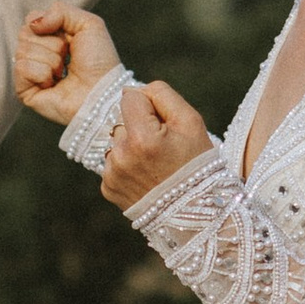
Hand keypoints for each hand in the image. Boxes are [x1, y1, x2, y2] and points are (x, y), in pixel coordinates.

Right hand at [15, 7, 122, 124]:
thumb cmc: (100, 61)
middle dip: (52, 43)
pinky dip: (42, 73)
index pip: (32, 19)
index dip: (50, 25)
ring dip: (51, 60)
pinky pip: (22, 68)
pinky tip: (54, 84)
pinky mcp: (25, 91)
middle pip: (25, 32)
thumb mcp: (88, 23)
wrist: (103, 91)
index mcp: (49, 38)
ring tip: (64, 72)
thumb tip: (34, 23)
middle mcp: (37, 54)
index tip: (69, 38)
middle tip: (67, 57)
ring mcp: (29, 73)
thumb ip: (60, 10)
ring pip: (22, 50)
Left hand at [102, 77, 210, 207]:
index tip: (164, 125)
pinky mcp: (108, 188)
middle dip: (140, 129)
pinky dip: (127, 167)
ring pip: (117, 143)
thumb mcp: (191, 122)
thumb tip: (132, 90)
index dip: (150, 107)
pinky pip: (113, 164)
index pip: (131, 97)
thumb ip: (161, 95)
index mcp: (141, 137)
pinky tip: (146, 177)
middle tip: (163, 150)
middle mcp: (121, 156)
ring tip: (155, 166)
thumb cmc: (197, 164)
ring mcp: (112, 174)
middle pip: (123, 121)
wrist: (195, 213)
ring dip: (132, 148)